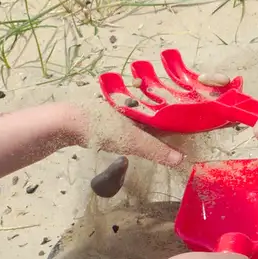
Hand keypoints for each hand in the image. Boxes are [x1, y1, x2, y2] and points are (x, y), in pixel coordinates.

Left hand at [61, 102, 184, 167]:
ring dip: (149, 121)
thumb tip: (180, 159)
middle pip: (154, 107)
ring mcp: (116, 106)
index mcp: (140, 99)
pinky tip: (134, 135)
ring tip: (161, 133)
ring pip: (139, 113)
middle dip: (165, 117)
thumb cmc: (102, 127)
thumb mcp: (133, 140)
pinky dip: (134, 126)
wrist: (67, 124)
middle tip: (178, 130)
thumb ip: (156, 149)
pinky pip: (126, 119)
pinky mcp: (104, 115)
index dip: (178, 111)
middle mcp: (130, 98)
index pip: (166, 102)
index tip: (190, 121)